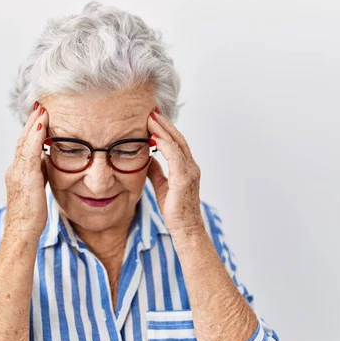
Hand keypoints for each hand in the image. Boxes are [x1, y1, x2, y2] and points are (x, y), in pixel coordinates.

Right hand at [4, 102, 48, 236]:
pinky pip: (30, 151)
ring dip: (34, 124)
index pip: (24, 146)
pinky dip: (36, 136)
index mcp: (17, 172)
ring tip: (42, 109)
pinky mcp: (25, 176)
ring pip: (25, 142)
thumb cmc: (30, 215)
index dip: (31, 130)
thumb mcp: (36, 189)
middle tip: (40, 105)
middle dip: (31, 122)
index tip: (39, 116)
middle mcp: (15, 169)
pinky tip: (42, 125)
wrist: (22, 230)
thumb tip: (47, 161)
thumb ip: (39, 174)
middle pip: (23, 139)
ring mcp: (18, 172)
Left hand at [147, 109, 203, 235]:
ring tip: (151, 119)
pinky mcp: (184, 179)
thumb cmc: (176, 211)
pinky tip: (155, 138)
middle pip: (178, 139)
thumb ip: (157, 171)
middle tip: (152, 111)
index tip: (153, 119)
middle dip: (165, 125)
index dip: (165, 130)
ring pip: (177, 144)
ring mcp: (190, 172)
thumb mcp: (163, 186)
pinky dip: (165, 145)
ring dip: (163, 130)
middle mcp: (191, 167)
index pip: (176, 143)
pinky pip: (175, 157)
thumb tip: (148, 159)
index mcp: (186, 168)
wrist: (185, 229)